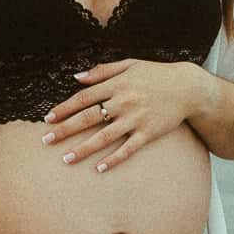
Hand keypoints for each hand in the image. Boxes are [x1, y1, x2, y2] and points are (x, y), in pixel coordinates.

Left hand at [40, 59, 197, 172]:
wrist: (187, 88)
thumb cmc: (155, 75)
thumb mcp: (129, 65)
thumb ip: (102, 71)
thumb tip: (75, 77)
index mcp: (116, 84)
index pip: (83, 98)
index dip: (64, 109)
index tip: (48, 119)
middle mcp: (123, 102)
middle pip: (88, 117)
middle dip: (65, 130)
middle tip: (46, 140)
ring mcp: (136, 119)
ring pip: (104, 137)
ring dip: (83, 148)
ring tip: (65, 159)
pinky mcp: (148, 133)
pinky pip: (128, 149)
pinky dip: (113, 160)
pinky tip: (98, 169)